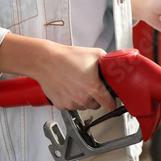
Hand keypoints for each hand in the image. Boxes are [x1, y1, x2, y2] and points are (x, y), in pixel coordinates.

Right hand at [0, 34, 115, 111]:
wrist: (45, 61)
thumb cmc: (67, 57)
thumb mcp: (94, 54)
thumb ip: (108, 62)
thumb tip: (115, 66)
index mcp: (94, 88)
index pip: (110, 104)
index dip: (112, 102)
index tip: (111, 101)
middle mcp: (83, 98)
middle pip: (96, 105)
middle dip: (96, 98)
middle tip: (90, 85)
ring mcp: (71, 103)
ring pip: (83, 106)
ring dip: (83, 99)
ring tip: (77, 84)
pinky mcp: (61, 105)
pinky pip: (71, 105)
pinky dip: (71, 99)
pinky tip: (68, 87)